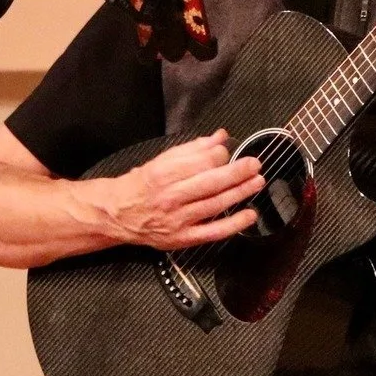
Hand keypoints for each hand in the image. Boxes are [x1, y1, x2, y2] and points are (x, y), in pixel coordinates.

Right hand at [80, 128, 263, 249]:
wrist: (118, 214)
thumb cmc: (142, 185)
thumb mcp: (162, 161)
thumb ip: (193, 149)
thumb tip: (220, 137)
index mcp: (163, 173)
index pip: (199, 162)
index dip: (219, 155)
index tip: (228, 151)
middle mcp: (170, 197)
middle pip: (210, 183)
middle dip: (236, 172)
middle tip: (255, 164)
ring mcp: (177, 219)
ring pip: (215, 205)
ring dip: (240, 193)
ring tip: (257, 182)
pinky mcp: (183, 238)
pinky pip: (213, 232)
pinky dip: (234, 224)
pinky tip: (250, 215)